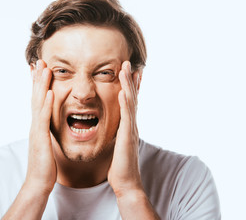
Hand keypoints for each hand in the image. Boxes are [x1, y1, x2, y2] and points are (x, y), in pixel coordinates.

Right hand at [25, 59, 55, 193]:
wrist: (38, 183)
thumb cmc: (44, 165)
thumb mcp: (46, 144)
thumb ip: (47, 132)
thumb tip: (49, 125)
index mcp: (38, 125)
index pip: (38, 100)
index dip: (39, 84)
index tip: (41, 69)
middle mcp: (35, 125)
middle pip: (36, 97)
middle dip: (38, 78)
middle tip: (40, 61)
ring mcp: (37, 130)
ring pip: (38, 103)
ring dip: (41, 85)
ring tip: (44, 68)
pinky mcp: (41, 139)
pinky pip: (44, 119)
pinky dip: (47, 104)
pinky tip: (50, 92)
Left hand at [107, 61, 142, 196]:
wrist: (126, 183)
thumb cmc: (120, 166)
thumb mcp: (117, 145)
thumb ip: (117, 134)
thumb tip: (114, 128)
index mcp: (127, 126)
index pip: (129, 102)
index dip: (129, 86)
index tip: (127, 72)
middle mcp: (131, 125)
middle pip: (132, 97)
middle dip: (130, 79)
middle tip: (128, 63)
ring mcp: (130, 129)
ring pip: (130, 102)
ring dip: (128, 84)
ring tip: (126, 68)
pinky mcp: (127, 136)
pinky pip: (126, 116)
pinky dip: (125, 102)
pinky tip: (122, 91)